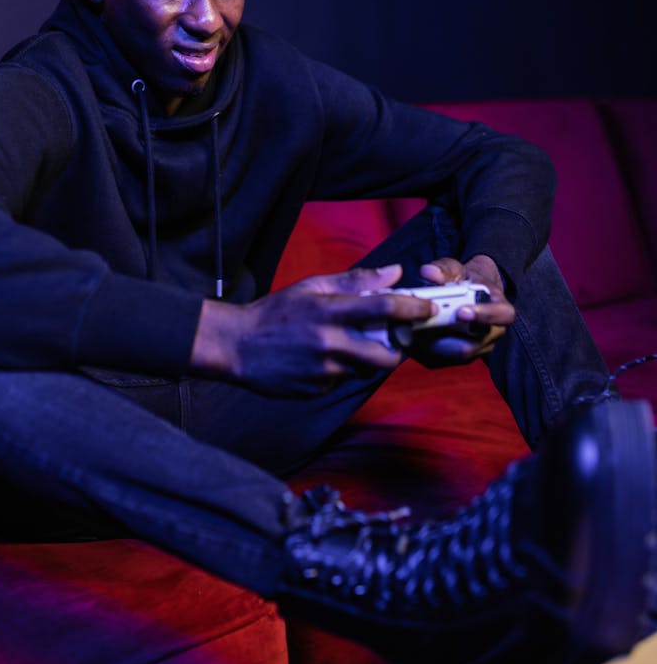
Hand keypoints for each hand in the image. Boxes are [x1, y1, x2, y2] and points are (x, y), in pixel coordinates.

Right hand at [190, 263, 439, 396]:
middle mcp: (329, 342)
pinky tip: (321, 360)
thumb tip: (395, 272)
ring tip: (348, 345)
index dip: (411, 308)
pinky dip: (341, 371)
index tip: (427, 308)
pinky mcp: (315, 390)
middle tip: (394, 340)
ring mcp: (322, 371)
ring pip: (365, 370)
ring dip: (367, 360)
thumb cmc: (276, 312)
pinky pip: (342, 382)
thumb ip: (356, 281)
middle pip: (385, 355)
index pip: (382, 308)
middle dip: (397, 350)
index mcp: (329, 311)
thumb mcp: (312, 287)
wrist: (236, 346)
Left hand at [409, 254, 512, 367]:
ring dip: (432, 345)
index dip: (483, 315)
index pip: (501, 315)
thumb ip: (444, 269)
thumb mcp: (455, 268)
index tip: (461, 312)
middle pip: (472, 345)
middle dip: (447, 338)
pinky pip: (439, 360)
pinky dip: (423, 350)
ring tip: (412, 330)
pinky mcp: (454, 359)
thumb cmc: (464, 279)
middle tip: (425, 325)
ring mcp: (474, 350)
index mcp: (500, 309)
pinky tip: (409, 337)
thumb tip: (430, 273)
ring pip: (452, 356)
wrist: (467, 293)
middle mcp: (491, 334)